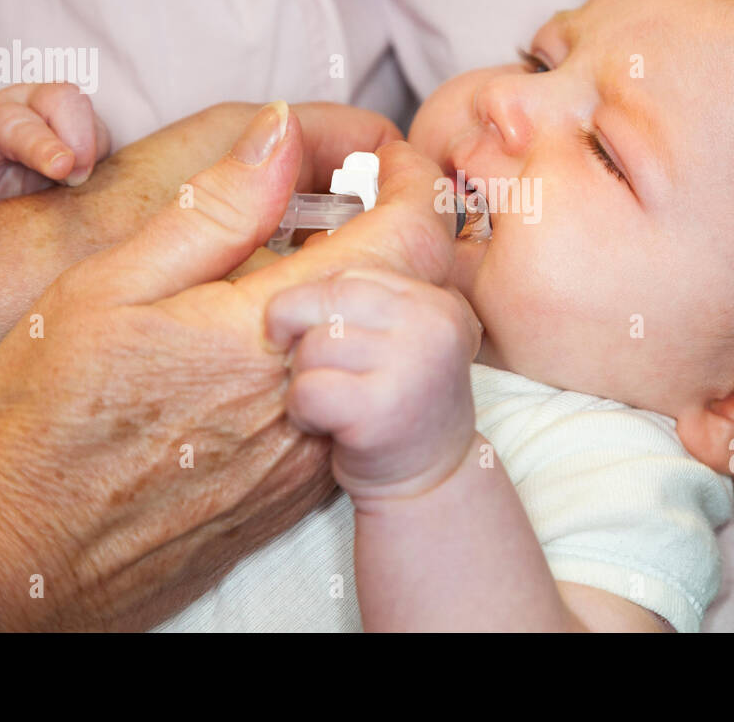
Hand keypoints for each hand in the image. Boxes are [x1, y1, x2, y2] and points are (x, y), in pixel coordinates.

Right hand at [0, 102, 455, 629]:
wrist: (5, 556)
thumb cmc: (34, 416)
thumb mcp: (108, 285)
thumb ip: (215, 207)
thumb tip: (281, 130)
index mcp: (266, 334)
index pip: (406, 241)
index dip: (415, 183)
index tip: (390, 158)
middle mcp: (307, 401)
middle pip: (413, 296)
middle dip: (398, 233)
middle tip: (346, 202)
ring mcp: (307, 458)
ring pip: (385, 353)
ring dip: (367, 297)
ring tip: (298, 268)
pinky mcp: (292, 497)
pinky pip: (352, 406)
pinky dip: (340, 355)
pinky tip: (276, 342)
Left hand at [269, 267, 482, 500]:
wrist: (431, 482)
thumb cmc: (397, 403)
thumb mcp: (398, 337)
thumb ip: (364, 298)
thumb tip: (306, 252)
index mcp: (434, 299)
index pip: (346, 276)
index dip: (314, 305)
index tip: (319, 335)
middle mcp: (432, 323)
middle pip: (322, 299)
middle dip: (299, 335)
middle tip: (315, 369)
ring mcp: (412, 365)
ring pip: (312, 346)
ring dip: (304, 380)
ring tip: (332, 401)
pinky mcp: (382, 410)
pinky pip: (308, 391)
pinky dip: (303, 412)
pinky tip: (326, 424)